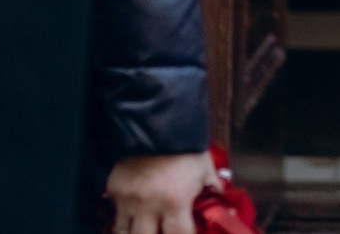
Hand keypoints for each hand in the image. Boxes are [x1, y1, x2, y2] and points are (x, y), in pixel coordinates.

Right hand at [104, 151, 220, 233]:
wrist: (158, 117)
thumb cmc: (186, 144)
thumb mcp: (205, 169)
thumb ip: (212, 193)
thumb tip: (226, 212)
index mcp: (175, 200)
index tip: (186, 233)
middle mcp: (148, 204)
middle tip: (162, 230)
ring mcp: (128, 198)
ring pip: (123, 233)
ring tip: (144, 228)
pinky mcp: (113, 189)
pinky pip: (114, 214)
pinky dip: (122, 219)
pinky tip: (132, 216)